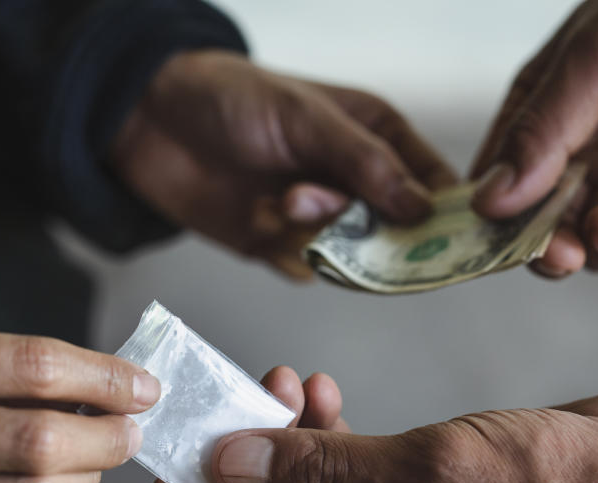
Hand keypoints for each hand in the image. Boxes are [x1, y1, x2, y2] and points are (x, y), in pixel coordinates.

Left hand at [111, 50, 456, 277]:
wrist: (151, 122)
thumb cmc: (232, 99)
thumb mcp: (304, 118)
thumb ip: (365, 162)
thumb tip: (424, 209)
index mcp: (375, 137)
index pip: (432, 184)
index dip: (446, 214)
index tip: (446, 239)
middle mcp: (354, 181)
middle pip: (395, 232)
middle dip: (361, 226)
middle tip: (311, 201)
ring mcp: (318, 216)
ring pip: (349, 256)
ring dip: (313, 234)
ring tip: (277, 200)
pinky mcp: (280, 245)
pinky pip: (304, 268)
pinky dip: (284, 253)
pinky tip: (258, 221)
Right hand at [471, 0, 597, 277]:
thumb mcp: (591, 60)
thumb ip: (540, 134)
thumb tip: (487, 201)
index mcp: (546, 116)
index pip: (502, 184)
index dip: (492, 220)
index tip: (489, 242)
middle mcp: (586, 153)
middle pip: (548, 227)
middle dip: (549, 247)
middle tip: (558, 252)